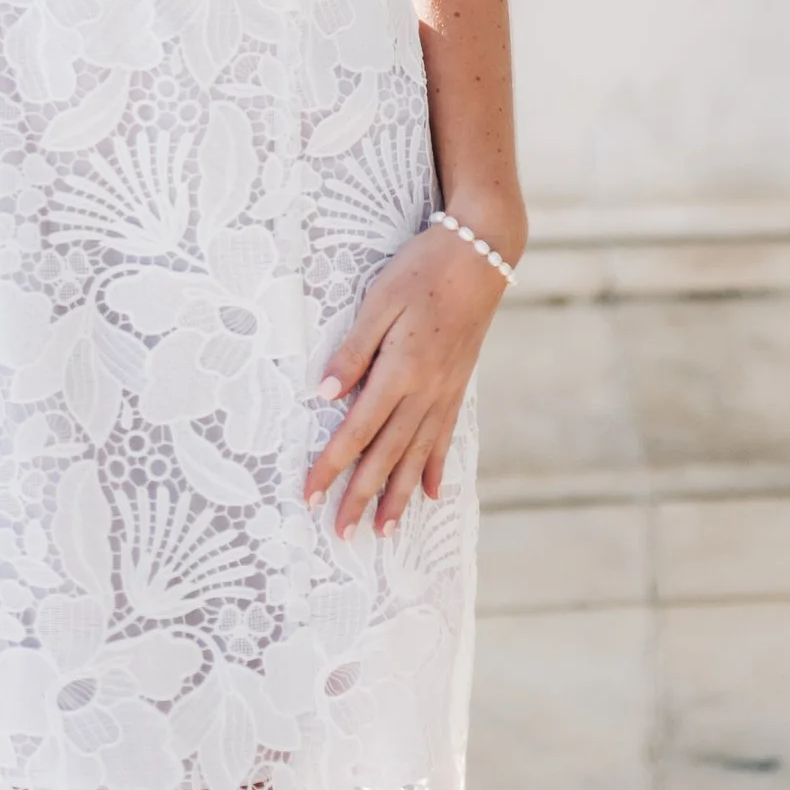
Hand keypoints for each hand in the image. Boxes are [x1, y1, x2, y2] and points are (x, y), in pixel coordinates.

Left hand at [303, 222, 506, 534]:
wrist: (479, 256)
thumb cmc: (422, 270)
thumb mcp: (379, 300)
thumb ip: (354, 349)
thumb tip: (326, 393)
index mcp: (399, 372)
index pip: (357, 431)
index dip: (332, 465)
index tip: (310, 495)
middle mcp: (424, 393)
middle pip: (387, 456)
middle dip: (361, 496)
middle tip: (342, 533)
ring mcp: (445, 394)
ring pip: (418, 457)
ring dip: (399, 496)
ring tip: (383, 530)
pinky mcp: (459, 387)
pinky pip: (445, 438)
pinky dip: (436, 468)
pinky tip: (433, 494)